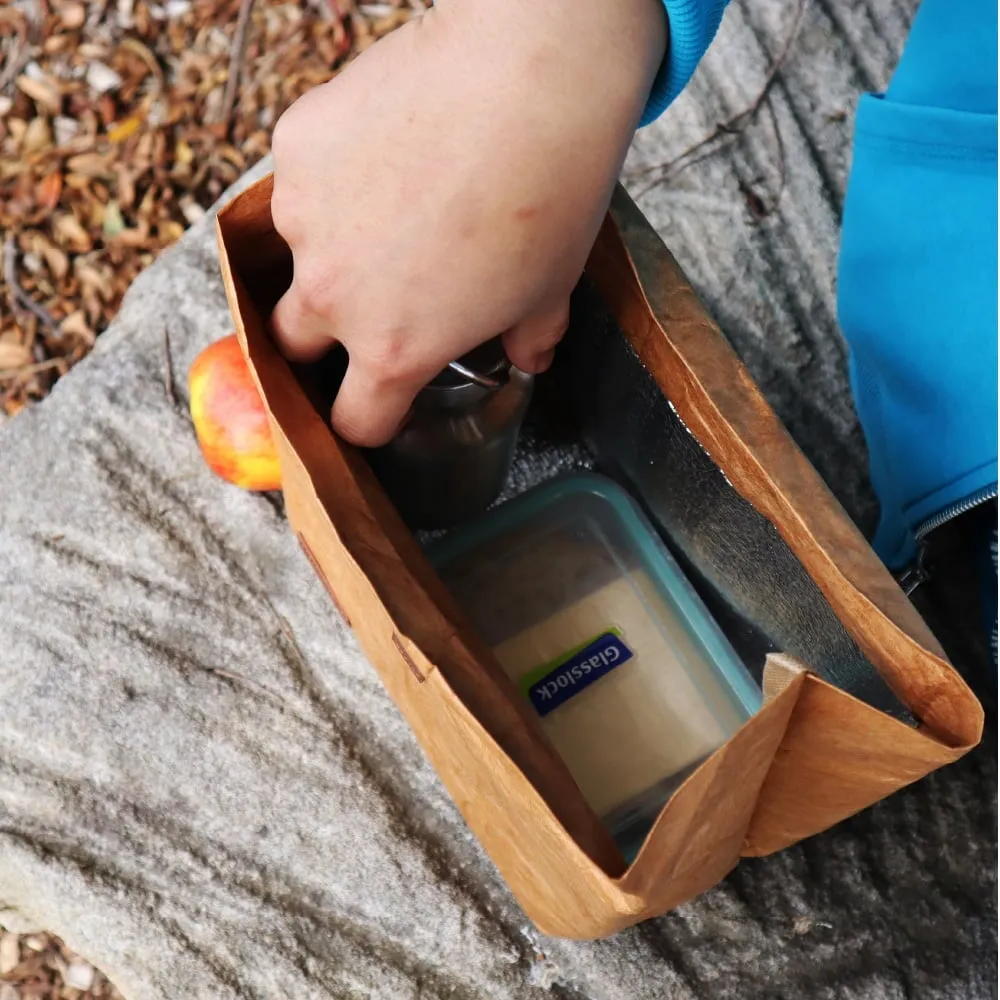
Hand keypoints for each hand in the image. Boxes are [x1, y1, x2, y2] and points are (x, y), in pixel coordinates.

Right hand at [270, 0, 665, 445]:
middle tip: (371, 296)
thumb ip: (528, 338)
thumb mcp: (550, 291)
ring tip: (394, 199)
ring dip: (333, 240)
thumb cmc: (549, 199)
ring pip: (300, 248)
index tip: (378, 402)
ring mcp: (304, 217)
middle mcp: (334, 293)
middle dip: (324, 334)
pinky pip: (303, 173)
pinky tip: (387, 142)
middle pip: (295, 342)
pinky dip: (335, 169)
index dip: (370, 418)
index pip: (356, 420)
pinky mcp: (295, 145)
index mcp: (394, 348)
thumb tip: (528, 356)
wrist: (529, 80)